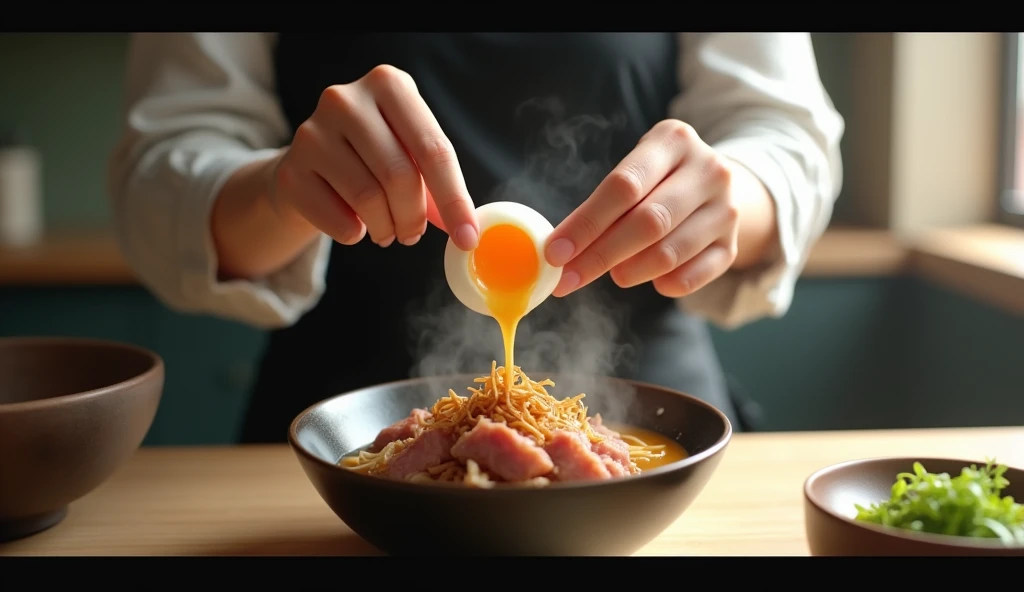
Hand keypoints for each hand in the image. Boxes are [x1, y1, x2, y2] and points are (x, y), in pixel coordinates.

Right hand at [270, 65, 479, 250]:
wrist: (310, 166)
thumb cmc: (372, 158)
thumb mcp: (409, 154)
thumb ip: (437, 184)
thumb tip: (467, 229)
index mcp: (388, 85)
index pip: (433, 149)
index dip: (455, 200)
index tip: (467, 237)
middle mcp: (346, 100)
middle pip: (400, 175)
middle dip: (415, 217)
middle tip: (414, 235)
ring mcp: (312, 132)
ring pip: (368, 199)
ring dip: (386, 228)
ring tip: (387, 231)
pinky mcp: (291, 170)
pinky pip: (338, 221)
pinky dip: (355, 234)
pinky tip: (354, 226)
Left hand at [544, 119, 745, 298]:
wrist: (716, 185)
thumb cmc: (657, 179)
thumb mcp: (635, 171)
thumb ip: (602, 204)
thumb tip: (559, 250)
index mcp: (674, 140)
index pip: (623, 186)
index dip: (585, 223)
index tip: (555, 252)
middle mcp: (708, 170)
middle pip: (648, 222)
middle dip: (600, 254)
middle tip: (569, 277)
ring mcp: (726, 209)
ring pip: (669, 252)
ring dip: (630, 271)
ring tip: (613, 274)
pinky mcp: (731, 245)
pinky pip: (693, 277)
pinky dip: (664, 285)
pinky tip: (650, 280)